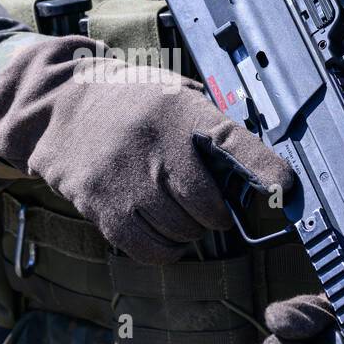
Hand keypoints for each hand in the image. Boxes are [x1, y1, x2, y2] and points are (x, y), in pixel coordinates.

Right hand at [0, 36, 293, 264]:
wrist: (57, 107)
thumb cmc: (127, 102)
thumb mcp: (170, 94)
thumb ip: (208, 126)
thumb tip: (255, 168)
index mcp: (178, 111)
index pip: (233, 144)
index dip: (264, 170)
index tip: (286, 189)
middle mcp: (154, 146)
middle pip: (209, 207)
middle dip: (215, 213)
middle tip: (206, 204)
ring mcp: (126, 180)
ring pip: (181, 233)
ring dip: (187, 232)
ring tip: (176, 211)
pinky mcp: (101, 207)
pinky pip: (149, 249)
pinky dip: (163, 249)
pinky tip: (159, 231)